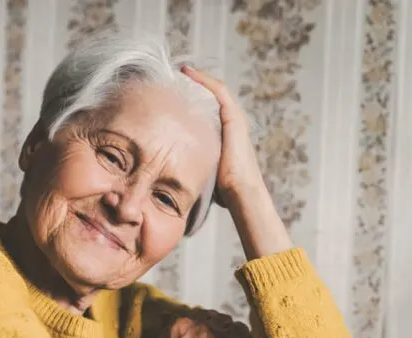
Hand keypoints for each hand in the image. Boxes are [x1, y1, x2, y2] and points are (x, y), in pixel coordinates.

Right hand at [150, 310, 250, 337]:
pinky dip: (240, 336)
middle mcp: (200, 322)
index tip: (198, 337)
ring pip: (227, 322)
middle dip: (212, 327)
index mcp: (181, 324)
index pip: (192, 317)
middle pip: (210, 317)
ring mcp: (219, 331)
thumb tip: (173, 332)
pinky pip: (241, 330)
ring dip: (226, 331)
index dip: (197, 328)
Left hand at [181, 65, 264, 205]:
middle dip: (195, 84)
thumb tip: (171, 172)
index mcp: (224, 134)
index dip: (193, 96)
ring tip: (181, 71)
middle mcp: (231, 123)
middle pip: (211, 96)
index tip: (175, 90)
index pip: (208, 108)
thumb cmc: (224, 190)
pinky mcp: (234, 118)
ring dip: (199, 78)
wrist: (241, 193)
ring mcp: (234, 119)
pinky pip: (219, 92)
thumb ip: (193, 164)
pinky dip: (204, 81)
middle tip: (175, 76)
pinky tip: (189, 73)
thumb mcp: (204, 170)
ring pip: (215, 90)